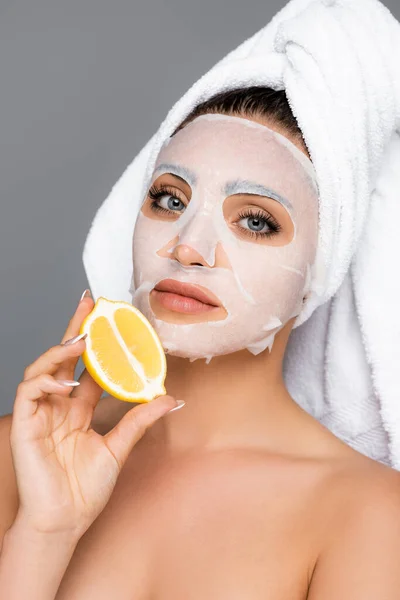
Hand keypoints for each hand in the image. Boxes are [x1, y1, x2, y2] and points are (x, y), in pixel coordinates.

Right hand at [10, 291, 177, 539]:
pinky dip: (46, 379)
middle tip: (89, 303)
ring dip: (60, 350)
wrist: (65, 521)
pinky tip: (66, 379)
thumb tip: (170, 398)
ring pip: (43, 367)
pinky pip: (29, 390)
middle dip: (75, 328)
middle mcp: (58, 406)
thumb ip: (139, 420)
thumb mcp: (118, 448)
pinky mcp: (25, 424)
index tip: (111, 319)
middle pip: (64, 358)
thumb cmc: (86, 489)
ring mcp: (40, 413)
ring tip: (81, 338)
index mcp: (78, 410)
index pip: (88, 367)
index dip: (98, 344)